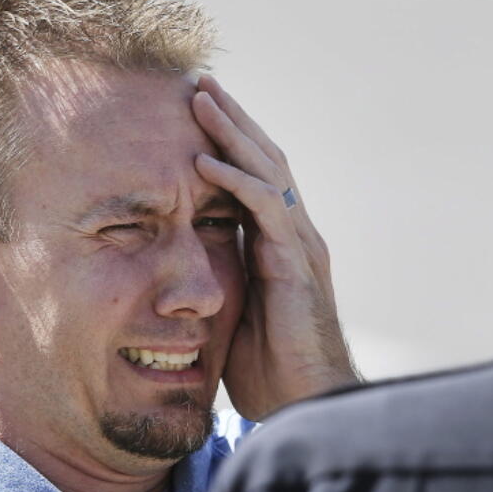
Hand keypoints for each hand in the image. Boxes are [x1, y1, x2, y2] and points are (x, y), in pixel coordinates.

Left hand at [191, 74, 359, 419]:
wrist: (309, 408)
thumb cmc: (273, 373)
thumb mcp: (234, 317)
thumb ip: (220, 284)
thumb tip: (183, 272)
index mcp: (278, 246)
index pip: (255, 178)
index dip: (227, 143)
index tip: (194, 113)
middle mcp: (294, 236)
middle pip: (264, 161)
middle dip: (231, 120)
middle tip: (197, 83)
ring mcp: (300, 247)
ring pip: (268, 172)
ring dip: (232, 133)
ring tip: (199, 99)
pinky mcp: (297, 265)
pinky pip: (266, 211)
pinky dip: (235, 182)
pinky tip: (202, 163)